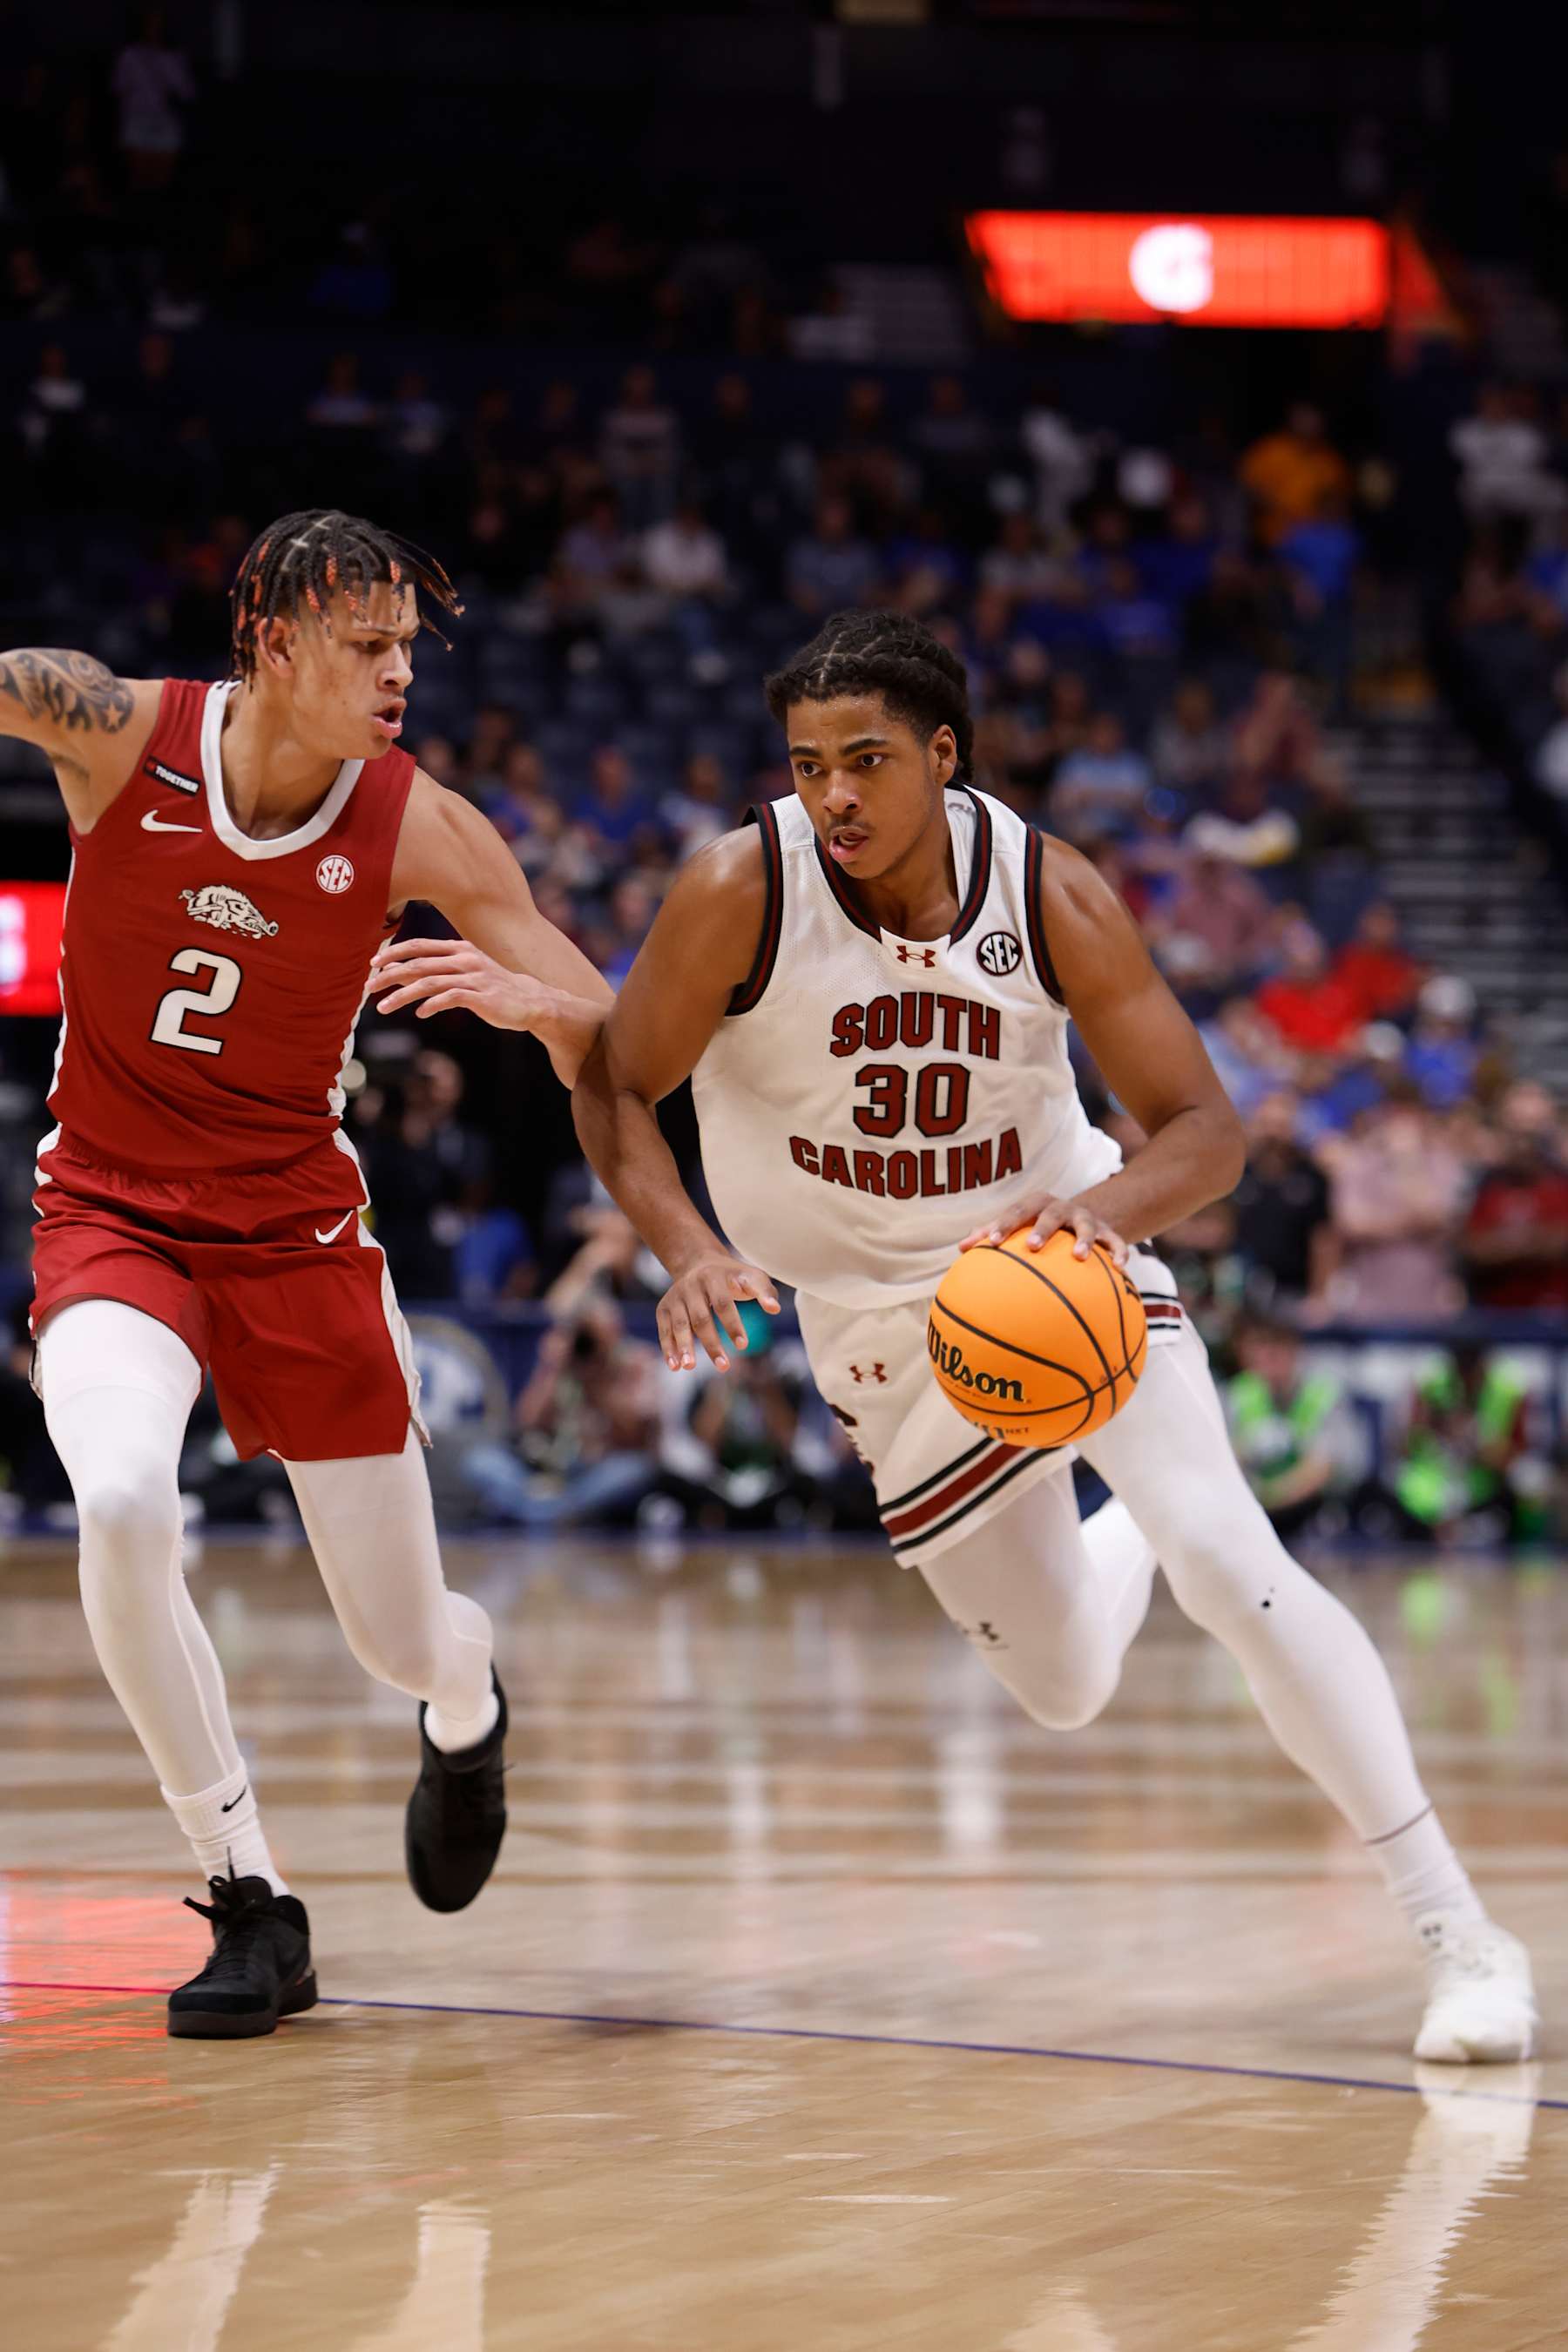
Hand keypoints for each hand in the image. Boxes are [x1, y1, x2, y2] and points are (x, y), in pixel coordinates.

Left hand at [368, 937, 557, 1031]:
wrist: (529, 1002)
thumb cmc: (492, 989)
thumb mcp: (464, 974)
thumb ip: (435, 971)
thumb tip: (398, 975)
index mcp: (459, 949)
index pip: (419, 945)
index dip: (394, 952)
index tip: (373, 963)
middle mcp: (465, 959)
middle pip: (418, 963)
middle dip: (389, 974)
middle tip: (368, 986)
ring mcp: (473, 977)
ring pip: (428, 983)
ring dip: (402, 995)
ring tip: (383, 1007)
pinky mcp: (481, 996)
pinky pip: (449, 998)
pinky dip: (430, 1006)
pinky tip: (420, 1014)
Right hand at [658, 1254, 779, 1371]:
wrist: (697, 1263)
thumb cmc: (733, 1277)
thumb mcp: (751, 1277)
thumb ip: (764, 1292)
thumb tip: (775, 1309)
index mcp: (715, 1277)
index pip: (723, 1303)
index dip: (732, 1325)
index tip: (743, 1346)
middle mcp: (692, 1285)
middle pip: (701, 1318)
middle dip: (711, 1343)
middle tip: (724, 1367)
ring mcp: (676, 1296)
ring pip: (680, 1324)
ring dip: (684, 1346)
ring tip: (689, 1367)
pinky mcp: (664, 1307)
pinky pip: (664, 1329)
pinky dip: (668, 1348)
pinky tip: (675, 1366)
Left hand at [958, 1193, 1130, 1266]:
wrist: (1080, 1217)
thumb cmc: (1037, 1226)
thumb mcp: (1019, 1225)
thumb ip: (991, 1234)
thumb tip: (961, 1249)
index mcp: (1036, 1206)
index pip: (1017, 1212)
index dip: (1005, 1224)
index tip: (993, 1241)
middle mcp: (1062, 1208)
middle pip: (1051, 1213)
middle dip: (1042, 1228)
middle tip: (1032, 1247)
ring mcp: (1086, 1220)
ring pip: (1086, 1226)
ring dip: (1083, 1239)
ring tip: (1079, 1256)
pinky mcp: (1109, 1232)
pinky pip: (1117, 1242)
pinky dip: (1120, 1253)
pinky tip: (1121, 1269)